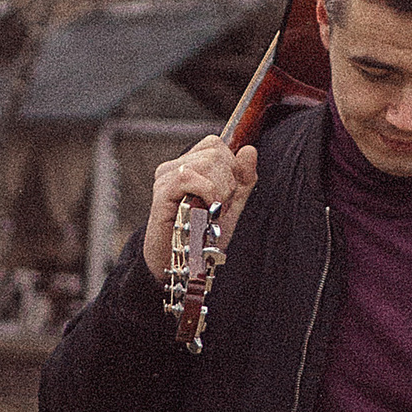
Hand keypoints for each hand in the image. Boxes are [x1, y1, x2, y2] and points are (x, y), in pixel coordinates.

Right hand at [145, 134, 261, 281]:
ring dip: (221, 191)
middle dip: (229, 183)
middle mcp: (174, 167)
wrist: (180, 267)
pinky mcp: (162, 191)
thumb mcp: (232, 207)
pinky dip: (208, 192)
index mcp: (189, 166)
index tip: (227, 196)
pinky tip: (208, 209)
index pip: (215, 144)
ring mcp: (166, 177)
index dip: (231, 167)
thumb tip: (249, 150)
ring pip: (207, 161)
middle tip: (219, 209)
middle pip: (215, 151)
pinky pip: (190, 176)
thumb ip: (243, 180)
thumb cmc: (202, 239)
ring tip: (211, 213)